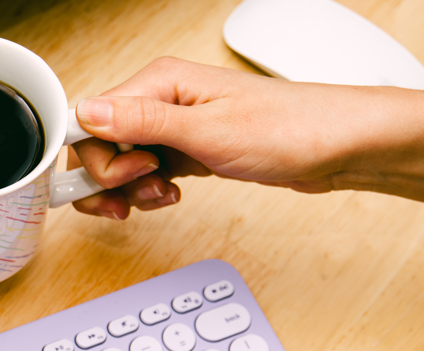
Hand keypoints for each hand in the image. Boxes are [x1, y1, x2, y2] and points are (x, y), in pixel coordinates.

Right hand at [68, 56, 423, 218]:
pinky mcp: (183, 148)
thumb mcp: (207, 131)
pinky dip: (147, 192)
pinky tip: (171, 194)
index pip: (90, 120)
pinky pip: (142, 173)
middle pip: (99, 145)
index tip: (118, 181)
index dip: (95, 158)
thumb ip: (141, 123)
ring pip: (118, 163)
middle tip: (142, 192)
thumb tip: (87, 112)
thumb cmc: (288, 129)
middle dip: (109, 180)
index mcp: (159, 82)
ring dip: (129, 191)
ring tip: (161, 195)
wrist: (337, 146)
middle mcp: (160, 100)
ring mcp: (171, 126)